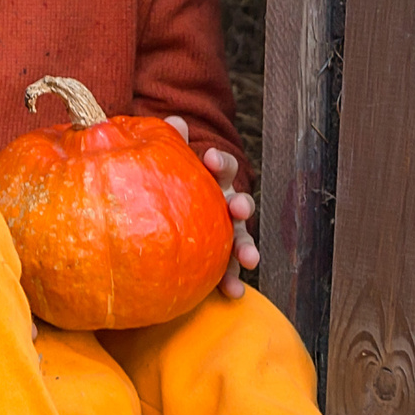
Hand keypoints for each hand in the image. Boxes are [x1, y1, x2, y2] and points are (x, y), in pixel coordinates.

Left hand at [167, 116, 260, 297]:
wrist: (166, 203)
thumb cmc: (167, 181)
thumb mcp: (167, 161)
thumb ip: (170, 141)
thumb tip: (175, 121)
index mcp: (214, 180)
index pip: (223, 167)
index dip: (220, 163)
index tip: (211, 158)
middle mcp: (225, 204)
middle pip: (239, 202)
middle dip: (242, 205)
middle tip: (238, 208)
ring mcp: (225, 232)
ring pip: (240, 238)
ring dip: (246, 247)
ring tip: (248, 259)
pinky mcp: (217, 257)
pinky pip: (226, 270)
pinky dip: (232, 280)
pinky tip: (234, 294)